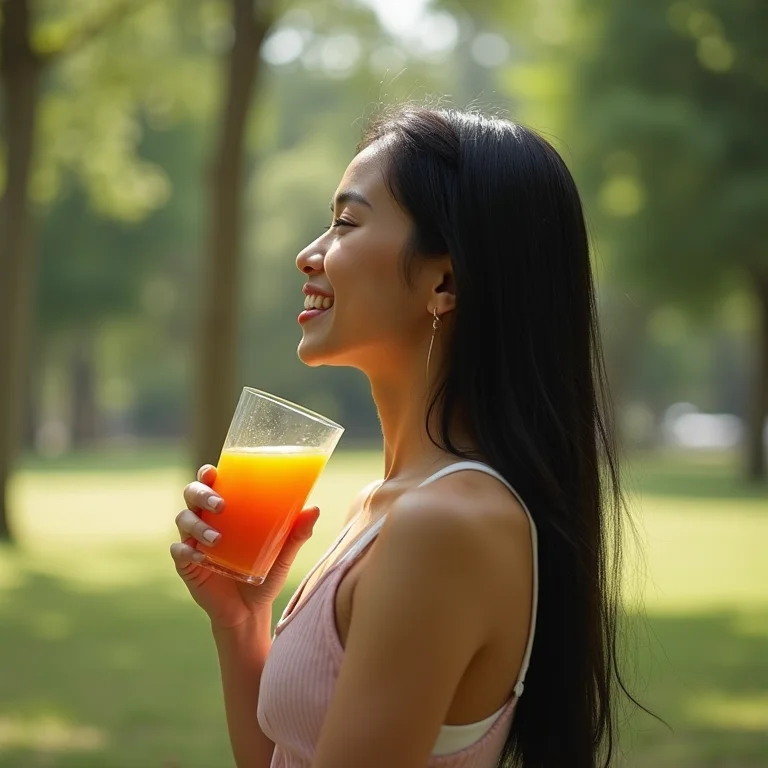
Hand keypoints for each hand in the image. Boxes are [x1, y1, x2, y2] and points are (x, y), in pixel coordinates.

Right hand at [170, 465, 319, 628]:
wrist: (250, 611)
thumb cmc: (266, 573)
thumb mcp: (283, 555)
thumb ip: (296, 534)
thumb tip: (314, 509)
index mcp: (227, 510)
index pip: (211, 483)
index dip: (207, 474)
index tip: (213, 472)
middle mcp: (207, 520)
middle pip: (191, 495)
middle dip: (201, 494)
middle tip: (220, 505)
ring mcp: (194, 541)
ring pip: (183, 520)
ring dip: (197, 525)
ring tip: (216, 538)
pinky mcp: (187, 565)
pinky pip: (178, 551)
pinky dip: (186, 551)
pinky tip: (200, 556)